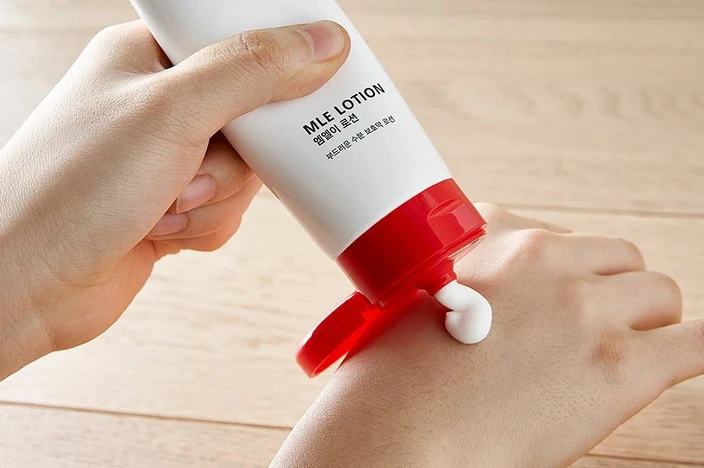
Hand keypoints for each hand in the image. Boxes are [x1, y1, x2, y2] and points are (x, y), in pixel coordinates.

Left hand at [0, 20, 349, 378]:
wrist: (29, 282)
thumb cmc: (71, 187)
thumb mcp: (172, 111)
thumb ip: (251, 71)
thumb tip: (321, 42)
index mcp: (150, 58)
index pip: (238, 41)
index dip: (279, 61)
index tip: (312, 83)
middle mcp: (160, 107)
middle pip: (254, 115)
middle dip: (239, 155)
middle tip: (208, 163)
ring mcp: (168, 159)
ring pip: (246, 171)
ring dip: (218, 196)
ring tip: (170, 204)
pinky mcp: (174, 206)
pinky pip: (228, 209)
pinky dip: (208, 225)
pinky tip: (166, 230)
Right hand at [273, 204, 702, 466]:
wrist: (395, 428)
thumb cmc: (391, 378)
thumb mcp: (414, 300)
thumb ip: (463, 282)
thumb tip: (501, 304)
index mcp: (490, 234)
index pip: (555, 236)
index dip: (560, 274)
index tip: (554, 298)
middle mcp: (541, 257)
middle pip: (615, 257)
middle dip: (607, 291)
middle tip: (587, 330)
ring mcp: (583, 307)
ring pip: (657, 291)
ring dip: (644, 320)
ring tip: (618, 355)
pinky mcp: (618, 364)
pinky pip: (696, 342)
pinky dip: (690, 349)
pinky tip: (676, 359)